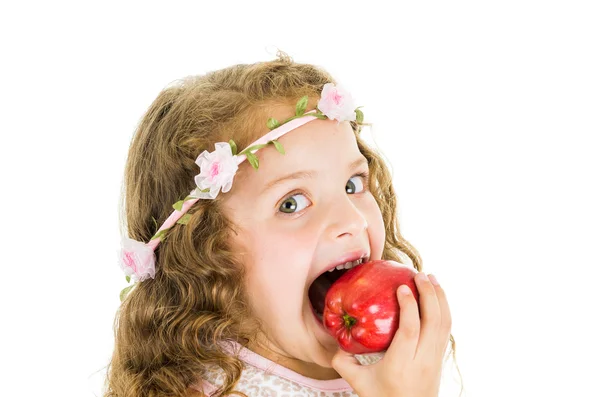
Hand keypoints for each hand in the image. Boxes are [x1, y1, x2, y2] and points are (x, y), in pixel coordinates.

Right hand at [331, 272, 451, 396]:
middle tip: (419, 274)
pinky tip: (436, 297)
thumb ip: (344, 364)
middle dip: (429, 294)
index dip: (409, 306)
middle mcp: (423, 360)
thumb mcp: (360, 383)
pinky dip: (443, 308)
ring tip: (431, 278)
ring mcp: (435, 358)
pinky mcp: (440, 357)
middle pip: (433, 321)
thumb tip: (335, 343)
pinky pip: (445, 328)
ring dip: (440, 297)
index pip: (410, 330)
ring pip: (444, 323)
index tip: (402, 287)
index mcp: (401, 364)